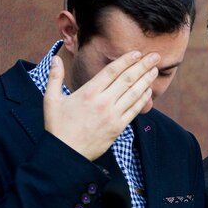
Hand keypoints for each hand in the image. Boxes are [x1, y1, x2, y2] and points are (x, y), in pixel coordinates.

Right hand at [43, 51, 158, 160]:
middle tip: (155, 56)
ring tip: (155, 70)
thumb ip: (55, 77)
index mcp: (88, 92)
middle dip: (143, 66)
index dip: (126, 60)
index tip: (137, 53)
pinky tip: (149, 90)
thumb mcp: (51, 100)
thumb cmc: (57, 127)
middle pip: (127, 79)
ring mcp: (113, 115)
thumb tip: (55, 57)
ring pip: (134, 93)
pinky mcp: (118, 127)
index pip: (112, 71)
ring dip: (146, 80)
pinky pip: (134, 110)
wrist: (66, 154)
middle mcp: (103, 102)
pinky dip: (143, 99)